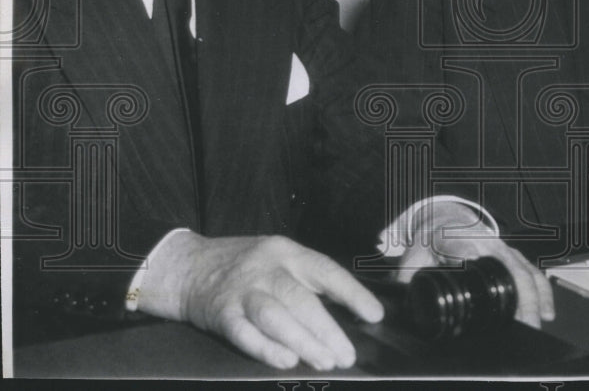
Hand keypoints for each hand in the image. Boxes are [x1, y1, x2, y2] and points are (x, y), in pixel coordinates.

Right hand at [137, 232, 383, 369]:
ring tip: (324, 362)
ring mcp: (242, 290)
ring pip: (276, 316)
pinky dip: (266, 348)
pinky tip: (286, 360)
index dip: (352, 293)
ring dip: (303, 341)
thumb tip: (348, 309)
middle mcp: (266, 268)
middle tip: (347, 355)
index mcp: (287, 252)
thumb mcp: (277, 257)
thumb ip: (306, 278)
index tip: (374, 315)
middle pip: (301, 299)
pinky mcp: (221, 313)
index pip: (326, 270)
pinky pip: (245, 333)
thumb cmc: (243, 265)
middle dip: (328, 330)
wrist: (187, 266)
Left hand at [394, 202, 554, 328]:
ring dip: (536, 296)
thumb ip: (407, 277)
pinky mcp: (511, 255)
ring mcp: (502, 248)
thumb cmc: (430, 238)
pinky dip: (543, 291)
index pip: (473, 254)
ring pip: (525, 269)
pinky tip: (547, 312)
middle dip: (521, 297)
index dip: (484, 271)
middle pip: (510, 268)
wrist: (444, 218)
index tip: (491, 291)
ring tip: (539, 322)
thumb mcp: (413, 254)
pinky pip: (531, 271)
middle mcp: (486, 242)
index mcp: (459, 239)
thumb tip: (401, 300)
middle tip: (524, 325)